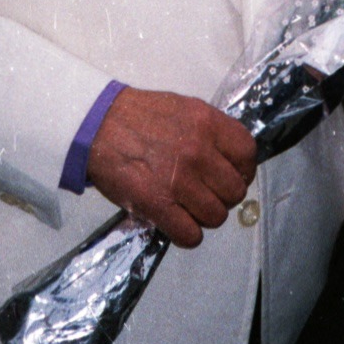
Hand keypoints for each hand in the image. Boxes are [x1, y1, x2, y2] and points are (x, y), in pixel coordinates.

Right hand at [86, 86, 256, 248]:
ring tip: (186, 206)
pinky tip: (175, 220)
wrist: (96, 125)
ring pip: (216, 216)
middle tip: (204, 192)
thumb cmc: (138, 116)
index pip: (247, 154)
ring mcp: (178, 179)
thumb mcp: (183, 109)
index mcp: (206, 122)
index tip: (231, 175)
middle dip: (222, 196)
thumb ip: (209, 132)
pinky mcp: (157, 205)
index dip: (242, 170)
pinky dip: (186, 233)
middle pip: (235, 191)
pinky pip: (190, 235)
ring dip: (203, 216)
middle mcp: (197, 151)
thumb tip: (229, 159)